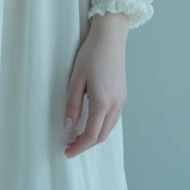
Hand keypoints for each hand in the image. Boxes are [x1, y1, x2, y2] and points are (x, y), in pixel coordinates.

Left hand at [63, 13, 128, 158]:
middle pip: (102, 135)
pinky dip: (103, 127)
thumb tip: (68, 126)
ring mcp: (121, 100)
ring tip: (79, 137)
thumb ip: (72, 104)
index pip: (91, 135)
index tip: (67, 152)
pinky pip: (114, 119)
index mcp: (102, 102)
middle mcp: (115, 105)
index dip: (79, 147)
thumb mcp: (76, 79)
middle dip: (86, 145)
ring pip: (109, 128)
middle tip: (70, 147)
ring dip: (95, 137)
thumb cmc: (91, 54)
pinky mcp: (123, 95)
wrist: (110, 37)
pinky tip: (92, 123)